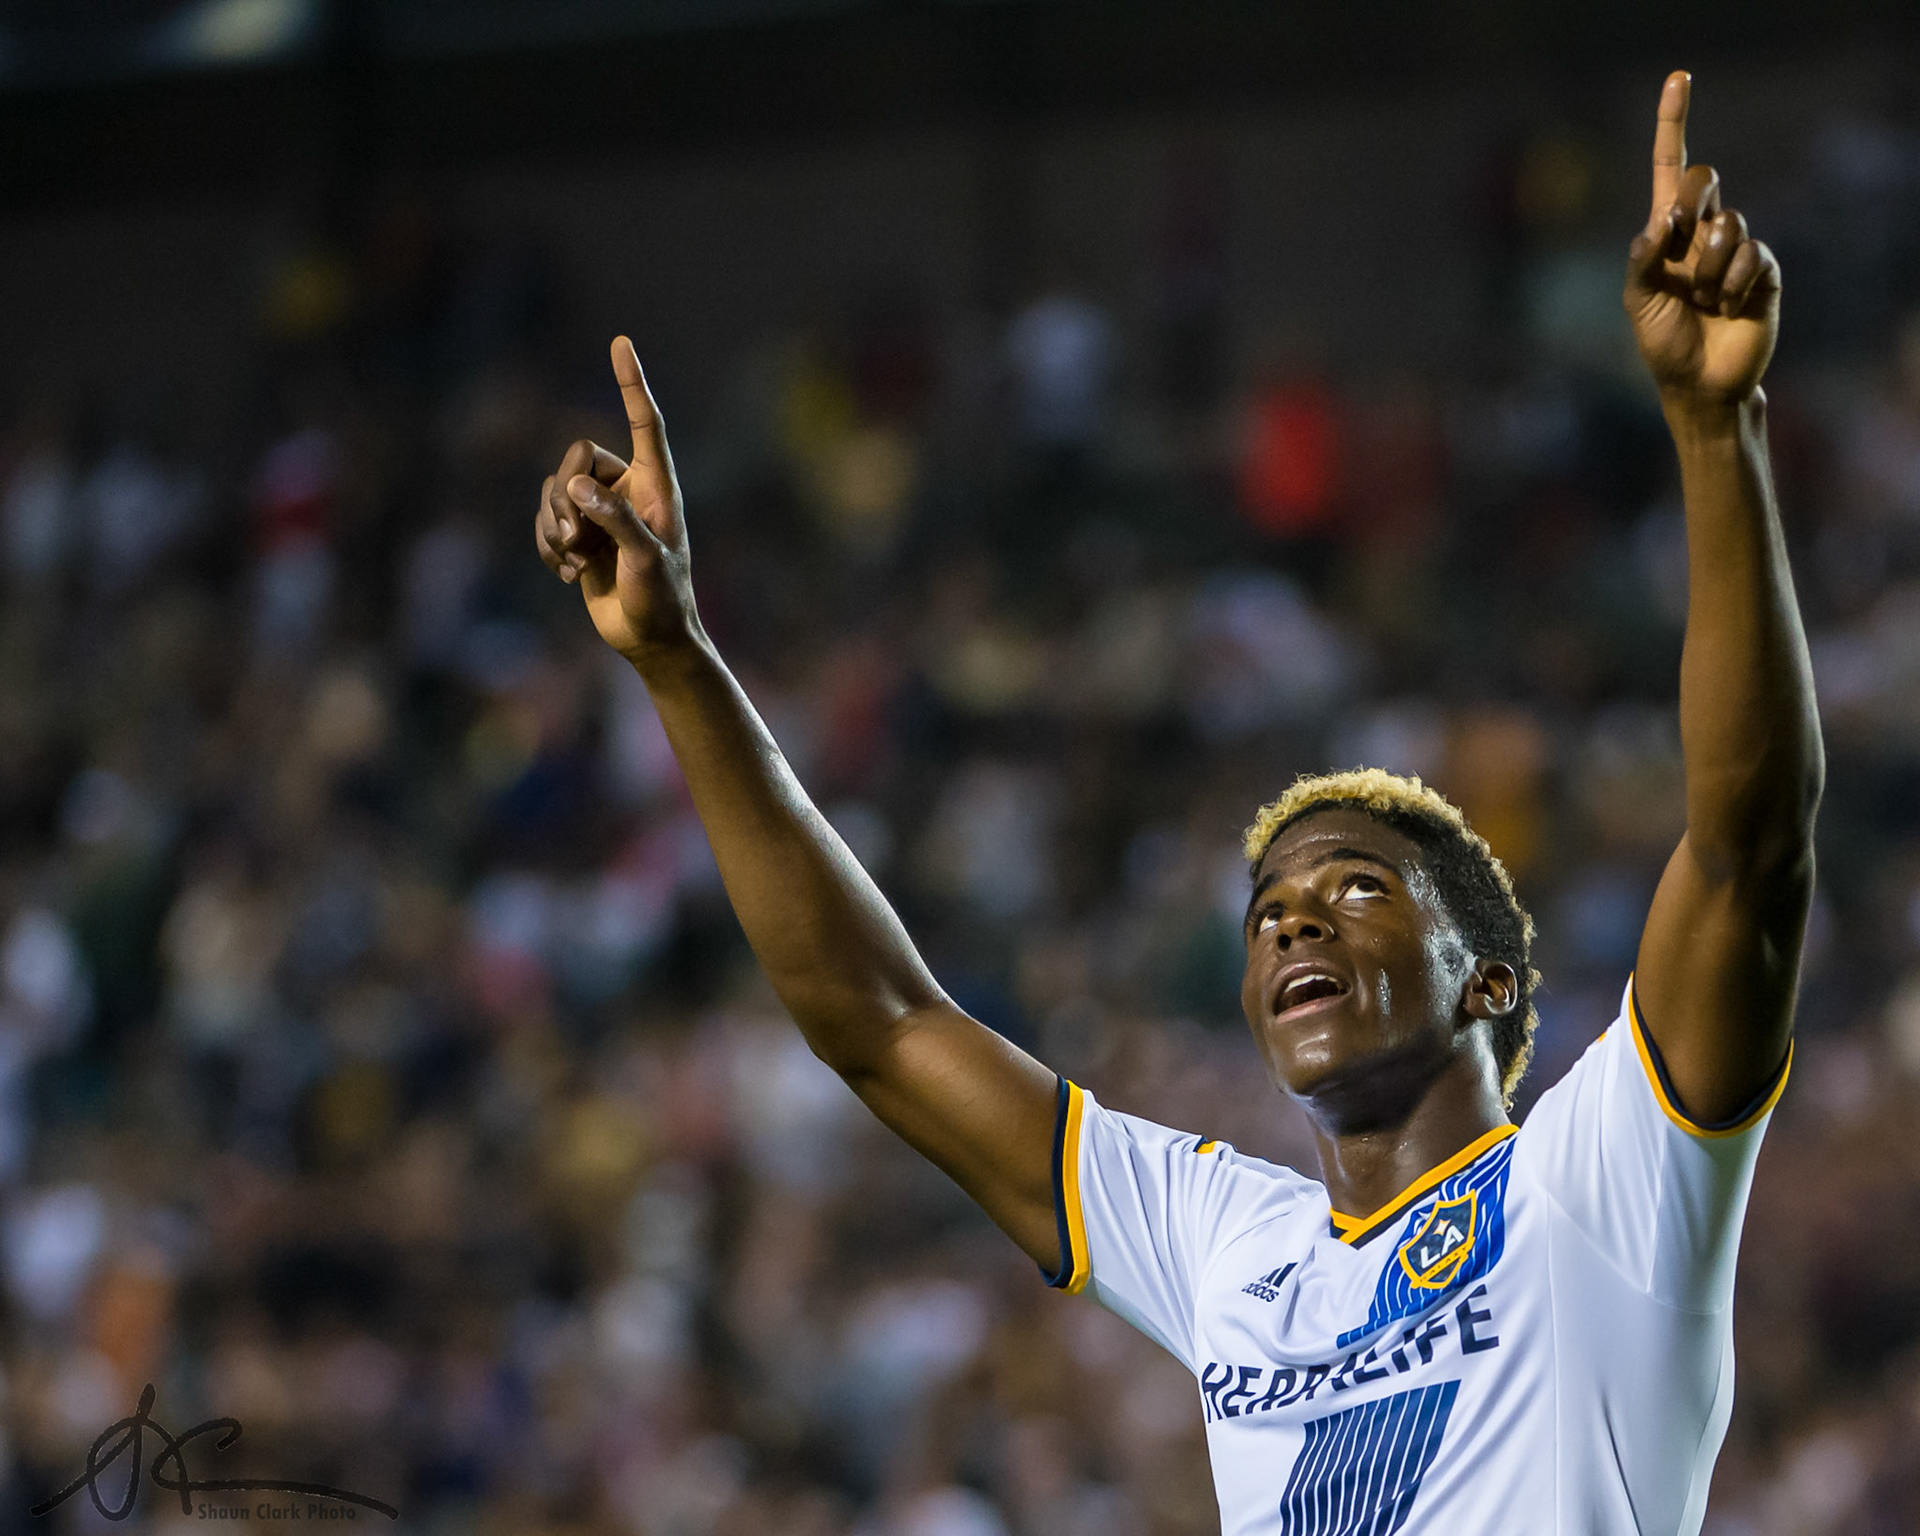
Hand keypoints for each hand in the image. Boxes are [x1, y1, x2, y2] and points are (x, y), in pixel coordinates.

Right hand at [535, 337, 698, 663]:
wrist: (649, 640)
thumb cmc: (662, 599)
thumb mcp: (646, 560)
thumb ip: (615, 520)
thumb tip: (576, 486)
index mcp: (657, 486)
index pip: (645, 424)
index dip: (631, 383)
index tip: (620, 343)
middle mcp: (627, 490)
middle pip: (577, 457)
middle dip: (565, 495)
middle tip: (574, 538)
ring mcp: (600, 510)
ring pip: (554, 489)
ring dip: (553, 526)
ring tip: (573, 562)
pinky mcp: (578, 533)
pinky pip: (544, 518)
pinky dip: (547, 545)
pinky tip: (567, 574)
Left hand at [1624, 71, 1781, 411]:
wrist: (1701, 383)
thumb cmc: (1663, 343)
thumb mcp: (1638, 302)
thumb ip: (1642, 260)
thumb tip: (1660, 221)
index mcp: (1666, 233)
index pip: (1671, 167)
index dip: (1673, 123)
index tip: (1679, 77)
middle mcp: (1702, 231)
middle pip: (1704, 179)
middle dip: (1691, 204)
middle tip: (1681, 241)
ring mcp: (1735, 247)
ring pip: (1727, 222)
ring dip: (1709, 267)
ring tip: (1705, 301)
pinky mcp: (1763, 268)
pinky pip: (1752, 252)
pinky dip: (1733, 283)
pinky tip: (1729, 307)